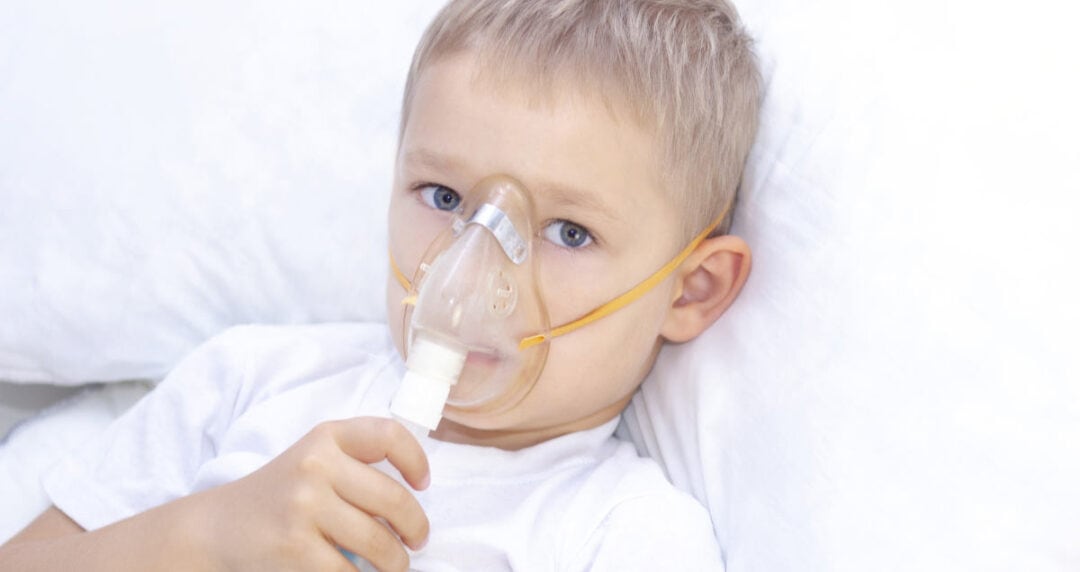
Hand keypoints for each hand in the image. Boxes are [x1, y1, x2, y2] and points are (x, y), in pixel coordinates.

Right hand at [196, 417, 429, 571]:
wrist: (217, 528)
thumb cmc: (279, 495)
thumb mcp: (313, 460)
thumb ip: (355, 464)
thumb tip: (415, 494)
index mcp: (325, 437)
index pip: (387, 435)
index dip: (415, 459)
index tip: (423, 484)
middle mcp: (315, 465)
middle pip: (392, 499)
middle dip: (415, 527)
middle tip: (417, 540)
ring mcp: (304, 506)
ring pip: (378, 542)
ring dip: (396, 562)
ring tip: (395, 564)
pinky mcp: (295, 547)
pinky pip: (350, 571)